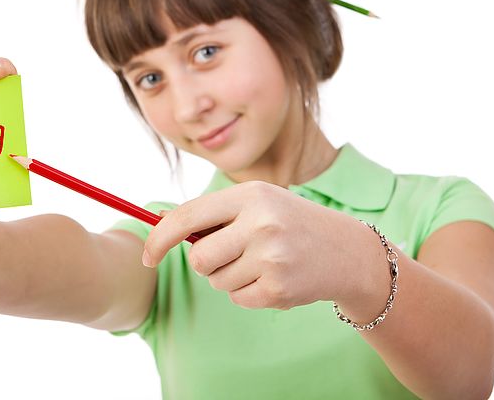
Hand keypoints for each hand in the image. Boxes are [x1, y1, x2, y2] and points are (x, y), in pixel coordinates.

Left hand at [143, 181, 361, 309]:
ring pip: (217, 281)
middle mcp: (261, 223)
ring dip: (230, 277)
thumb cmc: (291, 223)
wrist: (346, 251)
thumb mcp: (259, 203)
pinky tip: (273, 278)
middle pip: (200, 258)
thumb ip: (215, 213)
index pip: (188, 217)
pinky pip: (237, 299)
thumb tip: (162, 228)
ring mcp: (272, 258)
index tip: (147, 256)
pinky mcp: (279, 288)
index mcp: (251, 195)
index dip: (160, 238)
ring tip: (261, 262)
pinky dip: (247, 293)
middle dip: (206, 263)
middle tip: (230, 255)